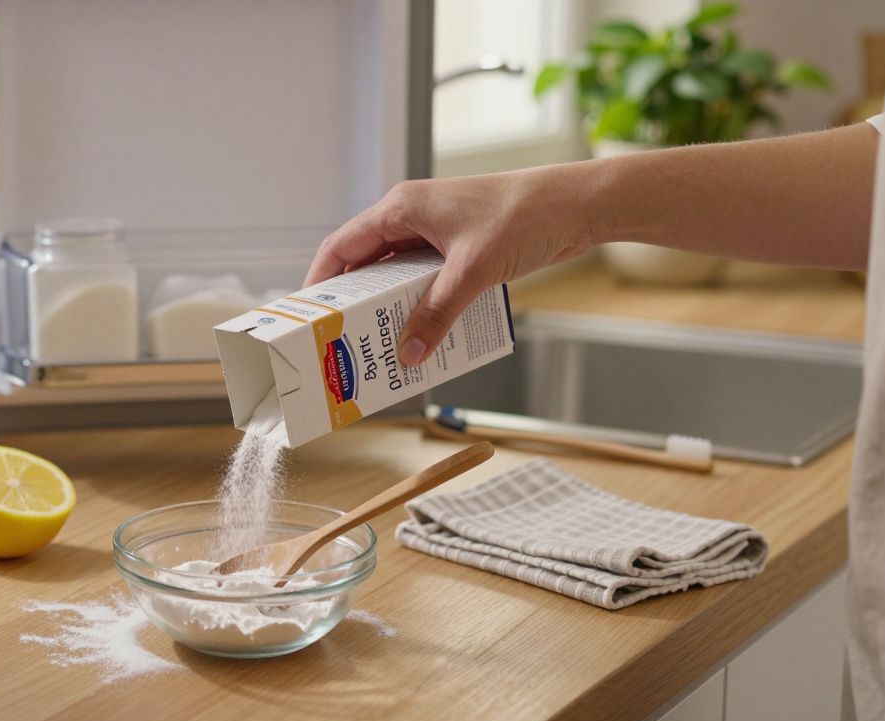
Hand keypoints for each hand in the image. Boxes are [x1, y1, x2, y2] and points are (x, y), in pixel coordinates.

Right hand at [304, 170, 596, 365]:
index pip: (342, 245)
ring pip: (395, 272)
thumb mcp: (472, 272)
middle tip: (342, 336)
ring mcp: (435, 230)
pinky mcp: (457, 246)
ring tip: (380, 340)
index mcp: (402, 207)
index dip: (320, 280)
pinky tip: (422, 331)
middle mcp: (412, 216)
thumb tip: (410, 351)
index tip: (308, 314)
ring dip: (389, 304)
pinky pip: (424, 278)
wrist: (576, 205)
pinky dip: (419, 303)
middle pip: (365, 262)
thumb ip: (437, 314)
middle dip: (353, 300)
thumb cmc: (525, 215)